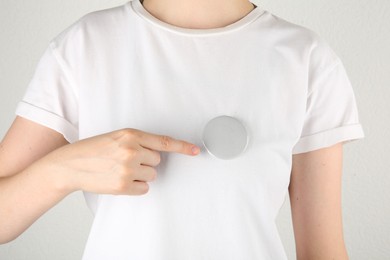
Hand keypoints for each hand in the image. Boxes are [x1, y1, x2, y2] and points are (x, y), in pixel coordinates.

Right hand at [40, 128, 199, 195]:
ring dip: (140, 175)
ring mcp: (127, 168)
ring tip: (120, 170)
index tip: (196, 150)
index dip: (183, 147)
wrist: (71, 164)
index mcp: (131, 134)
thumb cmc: (93, 150)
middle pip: (157, 161)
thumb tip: (158, 153)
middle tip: (126, 161)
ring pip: (152, 175)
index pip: (164, 141)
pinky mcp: (123, 185)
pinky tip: (119, 180)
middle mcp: (131, 150)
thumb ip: (138, 142)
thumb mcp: (116, 137)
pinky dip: (135, 187)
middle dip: (145, 162)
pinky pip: (144, 188)